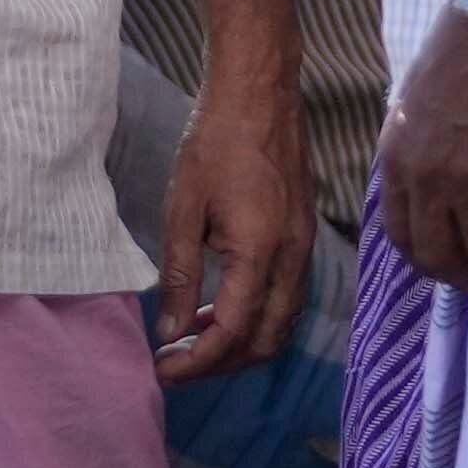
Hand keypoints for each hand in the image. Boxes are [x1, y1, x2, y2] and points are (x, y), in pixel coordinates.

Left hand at [153, 55, 311, 373]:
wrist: (259, 96)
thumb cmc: (215, 143)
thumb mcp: (184, 210)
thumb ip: (181, 275)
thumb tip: (170, 330)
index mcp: (263, 252)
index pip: (235, 331)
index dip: (198, 361)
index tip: (162, 371)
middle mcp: (294, 258)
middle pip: (266, 340)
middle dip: (220, 363)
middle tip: (174, 366)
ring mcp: (304, 248)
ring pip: (281, 322)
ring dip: (239, 342)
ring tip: (189, 341)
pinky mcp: (303, 237)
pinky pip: (286, 297)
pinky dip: (255, 316)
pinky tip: (217, 308)